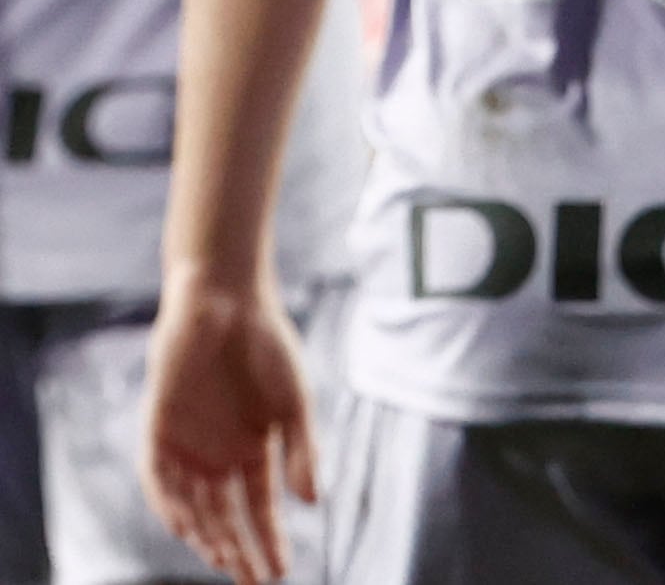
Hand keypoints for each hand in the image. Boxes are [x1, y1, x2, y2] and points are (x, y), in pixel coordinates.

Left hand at [139, 281, 316, 583]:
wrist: (228, 302)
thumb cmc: (268, 346)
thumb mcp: (295, 404)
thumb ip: (302, 452)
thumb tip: (311, 503)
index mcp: (253, 450)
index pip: (258, 509)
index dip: (269, 541)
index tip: (279, 573)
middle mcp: (217, 454)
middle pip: (223, 516)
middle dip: (237, 550)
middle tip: (251, 579)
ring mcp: (187, 444)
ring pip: (190, 505)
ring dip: (205, 534)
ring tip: (223, 559)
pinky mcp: (158, 428)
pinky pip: (157, 478)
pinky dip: (169, 503)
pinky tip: (184, 525)